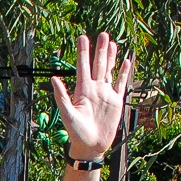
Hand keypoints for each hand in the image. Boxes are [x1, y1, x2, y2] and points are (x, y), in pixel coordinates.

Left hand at [51, 32, 135, 159]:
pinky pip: (121, 83)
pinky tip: (126, 61)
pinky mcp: (116, 101)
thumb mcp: (67, 113)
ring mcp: (106, 94)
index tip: (83, 37)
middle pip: (97, 65)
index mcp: (82, 90)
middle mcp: (94, 89)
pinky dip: (124, 73)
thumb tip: (54, 78)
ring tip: (112, 43)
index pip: (82, 67)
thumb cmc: (76, 132)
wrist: (91, 146)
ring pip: (109, 71)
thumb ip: (61, 96)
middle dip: (99, 50)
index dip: (83, 52)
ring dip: (111, 57)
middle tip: (102, 34)